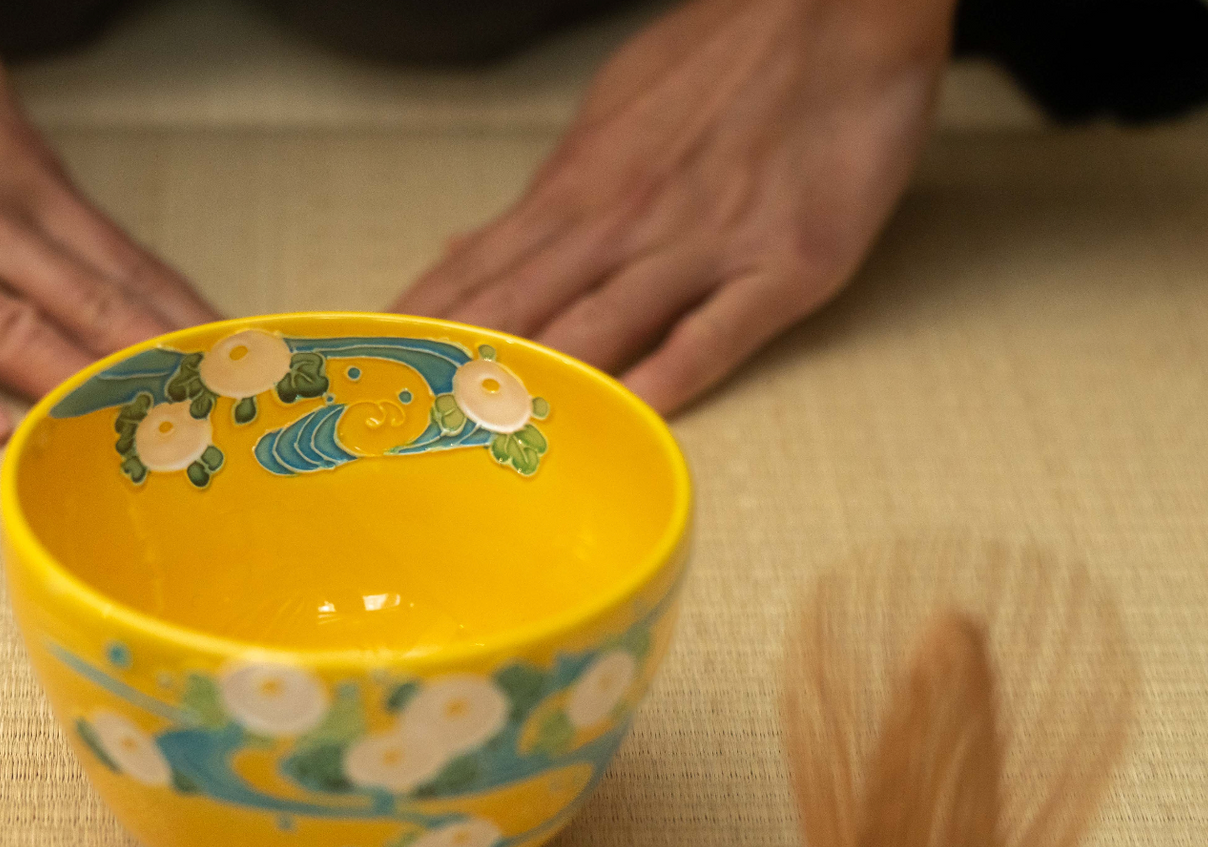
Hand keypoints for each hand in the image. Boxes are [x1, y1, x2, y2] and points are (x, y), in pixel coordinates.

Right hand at [0, 0, 218, 442]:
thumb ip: (21, 163)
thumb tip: (72, 218)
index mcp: (10, 170)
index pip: (119, 262)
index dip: (178, 321)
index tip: (230, 367)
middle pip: (82, 303)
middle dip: (154, 367)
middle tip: (213, 419)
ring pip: (2, 326)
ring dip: (75, 384)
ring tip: (135, 436)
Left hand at [393, 0, 952, 416]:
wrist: (842, 6)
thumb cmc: (726, 61)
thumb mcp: (610, 118)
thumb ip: (542, 198)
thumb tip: (465, 247)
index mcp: (577, 191)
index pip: (474, 276)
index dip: (416, 334)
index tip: (365, 382)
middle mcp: (624, 222)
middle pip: (518, 311)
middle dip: (453, 376)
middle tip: (397, 432)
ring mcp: (703, 245)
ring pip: (600, 329)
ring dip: (537, 388)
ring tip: (476, 442)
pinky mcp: (784, 268)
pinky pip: (714, 336)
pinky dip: (667, 380)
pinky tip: (624, 420)